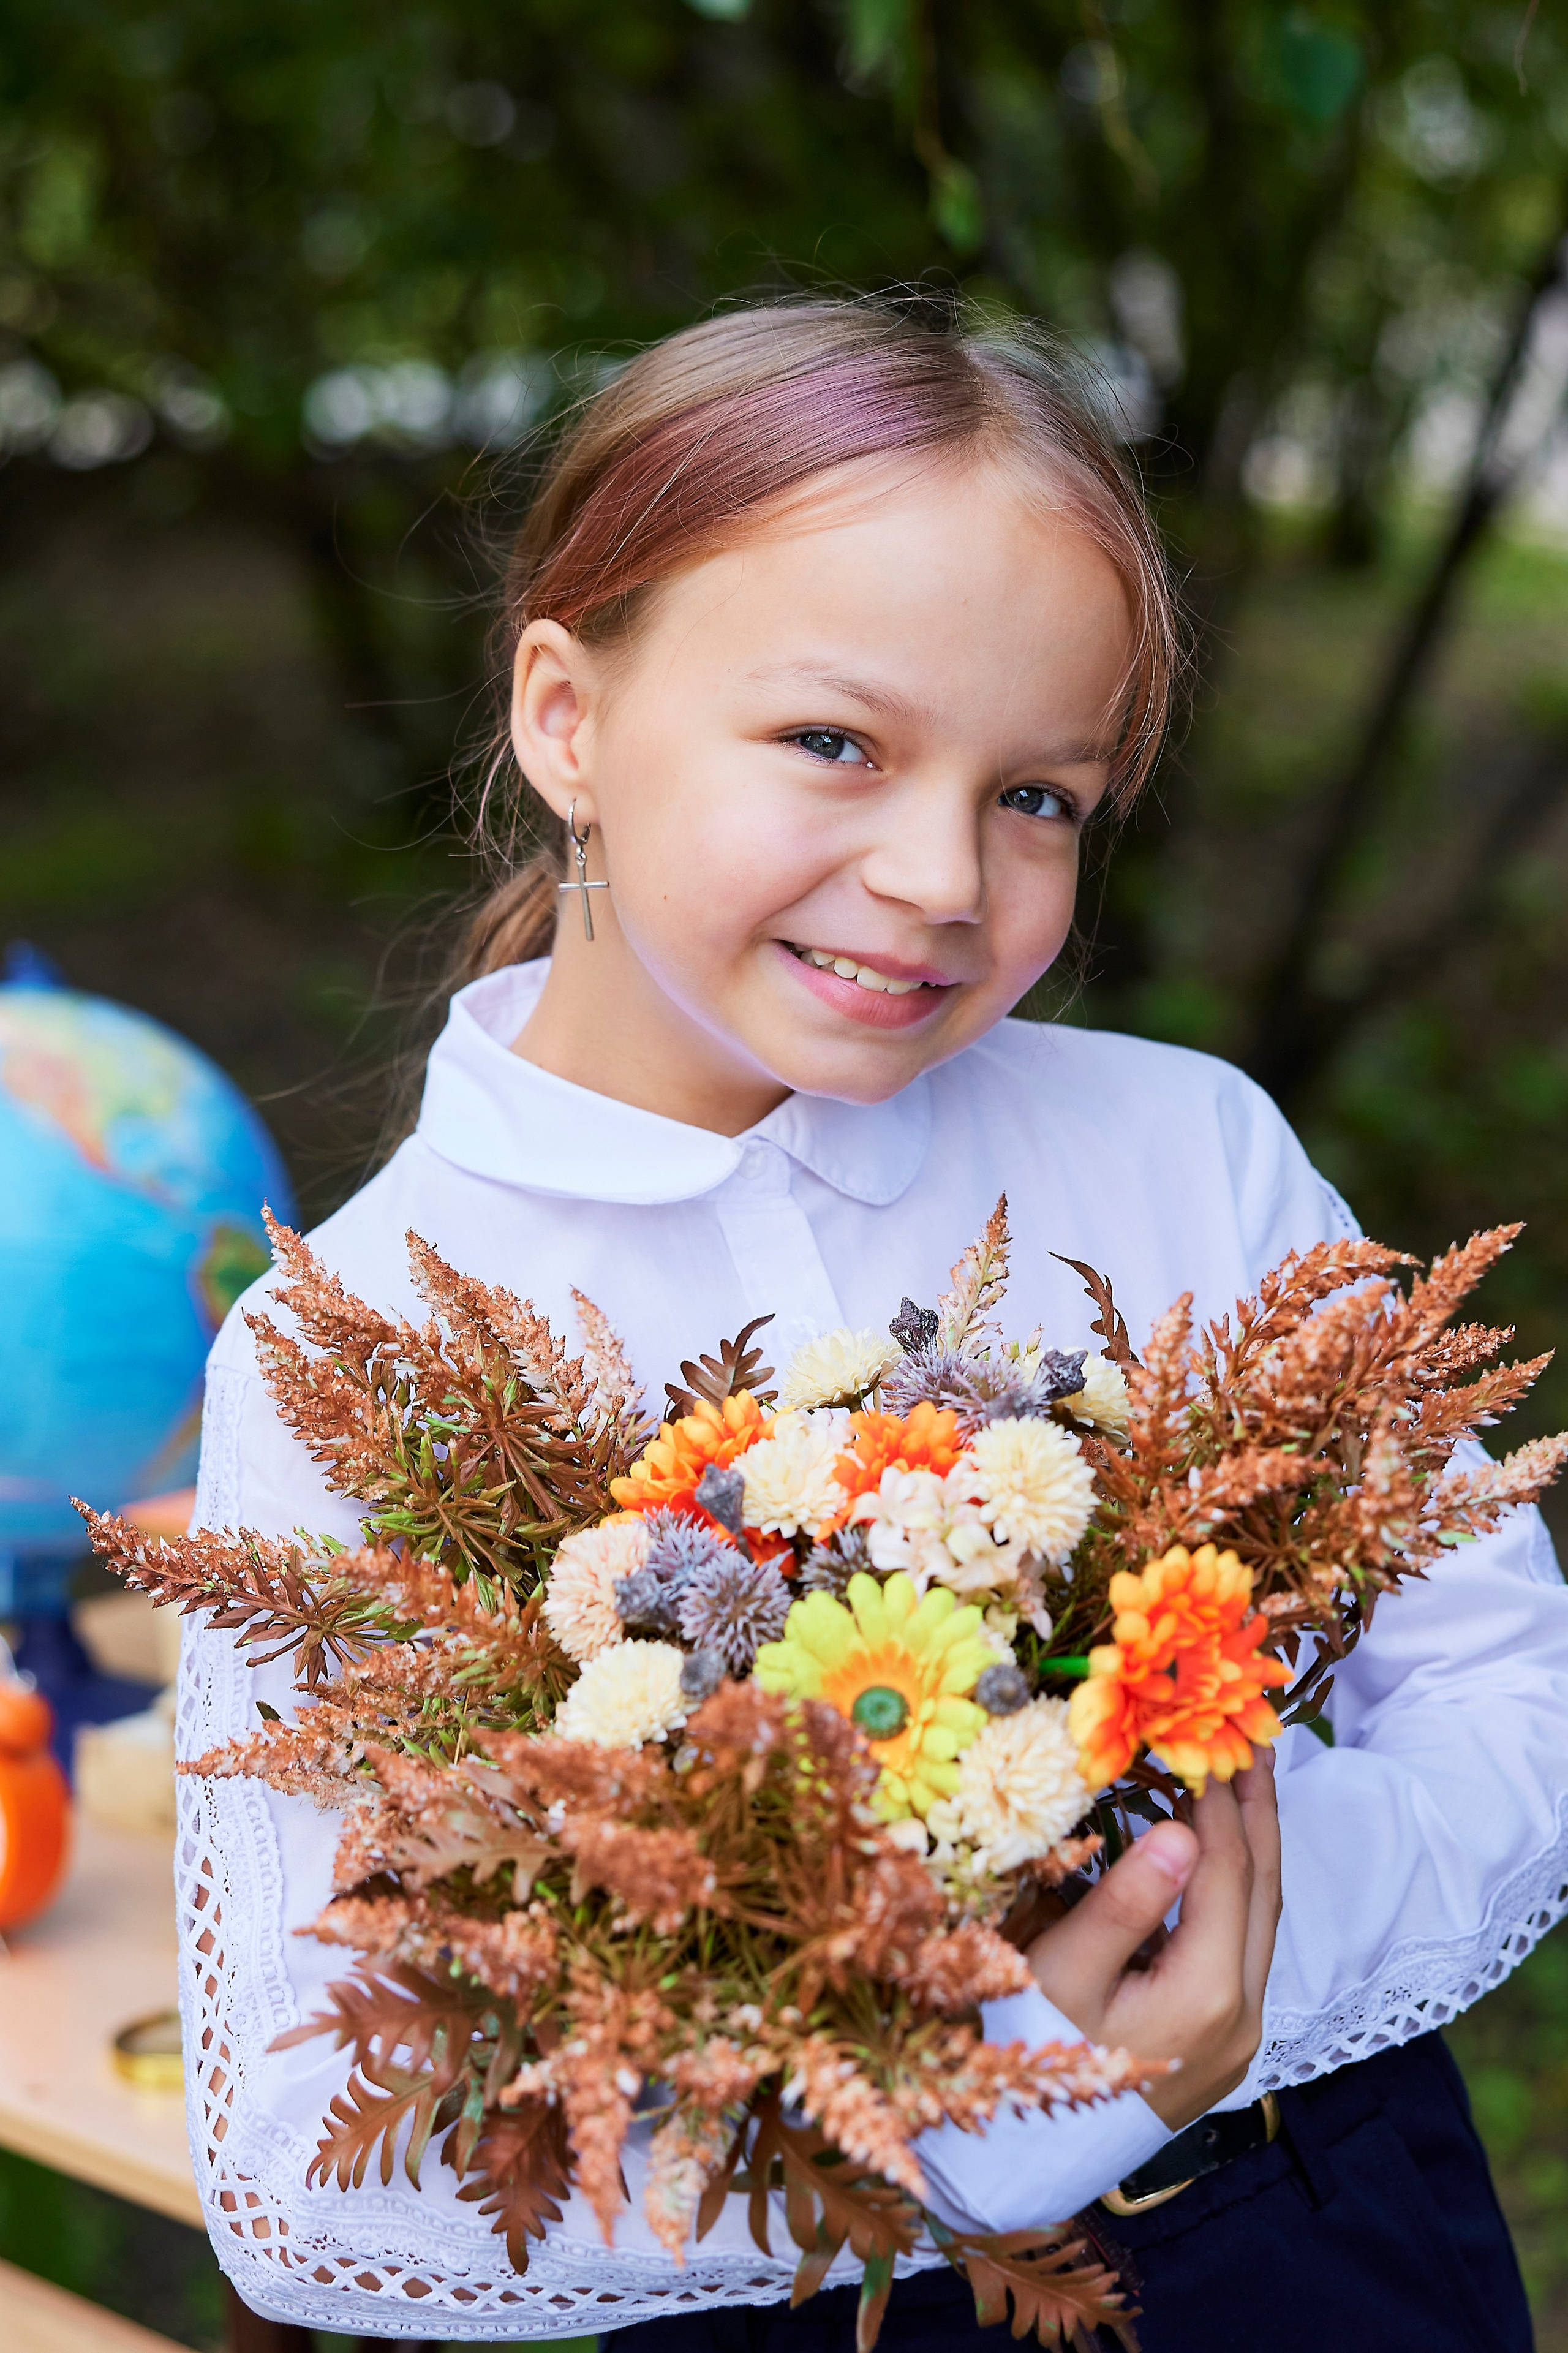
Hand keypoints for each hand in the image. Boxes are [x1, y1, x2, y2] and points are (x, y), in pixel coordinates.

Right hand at [1027, 1752, 1280, 2129]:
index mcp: (1204, 1994)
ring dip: (1255, 1845)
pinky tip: (1222, 1856)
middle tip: (1256, 1737)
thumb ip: (1124, 1902)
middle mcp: (1240, 2015)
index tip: (1204, 1734)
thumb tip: (1179, 1829)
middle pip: (1261, 1890)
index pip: (1223, 1870)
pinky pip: (1245, 1944)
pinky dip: (1239, 1887)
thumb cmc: (1024, 2051)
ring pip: (1260, 1918)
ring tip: (1249, 1781)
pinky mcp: (1224, 2041)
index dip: (1216, 1797)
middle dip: (1259, 1810)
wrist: (1023, 2159)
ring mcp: (1238, 2034)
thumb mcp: (1060, 1973)